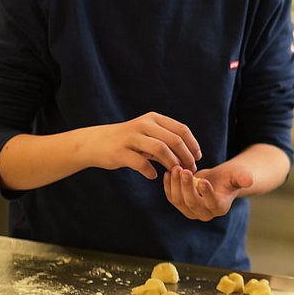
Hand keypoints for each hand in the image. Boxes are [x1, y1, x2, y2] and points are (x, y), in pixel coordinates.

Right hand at [84, 112, 201, 178]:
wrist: (96, 143)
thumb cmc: (129, 141)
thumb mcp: (149, 134)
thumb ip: (168, 140)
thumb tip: (192, 156)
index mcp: (153, 119)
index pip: (182, 130)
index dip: (193, 145)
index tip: (197, 158)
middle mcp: (143, 124)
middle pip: (174, 140)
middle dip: (186, 157)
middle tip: (190, 170)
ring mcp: (131, 137)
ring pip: (161, 149)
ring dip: (172, 164)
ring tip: (174, 173)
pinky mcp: (120, 151)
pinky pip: (141, 163)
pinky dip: (150, 171)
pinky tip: (153, 175)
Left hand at [163, 161, 254, 221]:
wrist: (217, 180)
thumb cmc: (230, 177)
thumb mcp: (238, 175)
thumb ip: (243, 178)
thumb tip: (249, 181)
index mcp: (220, 208)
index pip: (212, 203)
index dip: (206, 193)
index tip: (202, 180)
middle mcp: (205, 214)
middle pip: (192, 203)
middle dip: (187, 186)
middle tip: (184, 170)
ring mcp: (191, 211)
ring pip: (179, 200)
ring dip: (176, 184)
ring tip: (176, 168)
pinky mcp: (181, 205)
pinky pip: (171, 197)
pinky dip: (169, 185)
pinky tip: (170, 172)